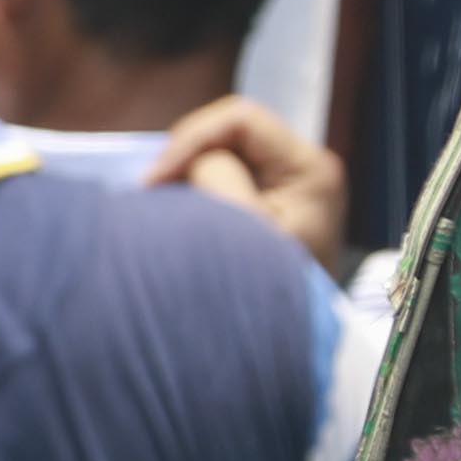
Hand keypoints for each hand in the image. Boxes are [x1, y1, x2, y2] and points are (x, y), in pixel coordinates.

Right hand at [153, 92, 352, 279]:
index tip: (154, 178)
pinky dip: (192, 185)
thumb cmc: (273, 293)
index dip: (192, 139)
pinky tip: (175, 208)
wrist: (290, 341)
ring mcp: (284, 182)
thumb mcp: (247, 236)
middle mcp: (301, 165)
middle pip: (229, 129)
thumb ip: (220, 183)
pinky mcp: (265, 197)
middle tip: (151, 191)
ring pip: (220, 149)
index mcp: (309, 168)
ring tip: (160, 202)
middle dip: (184, 154)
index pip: (241, 119)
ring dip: (185, 171)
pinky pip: (220, 173)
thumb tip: (196, 163)